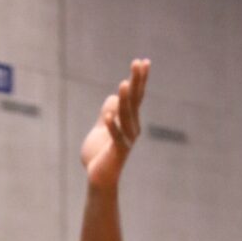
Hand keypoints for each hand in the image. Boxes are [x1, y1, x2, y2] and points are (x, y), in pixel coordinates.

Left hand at [81, 59, 148, 187]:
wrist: (98, 179)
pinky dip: (112, 126)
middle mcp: (131, 129)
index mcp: (129, 122)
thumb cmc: (100, 156)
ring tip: (123, 84)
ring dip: (125, 100)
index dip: (139, 79)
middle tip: (139, 63)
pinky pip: (115, 137)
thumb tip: (114, 97)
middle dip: (137, 82)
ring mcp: (126, 140)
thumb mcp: (101, 130)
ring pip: (126, 117)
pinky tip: (109, 116)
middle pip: (135, 102)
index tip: (142, 61)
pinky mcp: (116, 152)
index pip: (136, 97)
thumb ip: (107, 114)